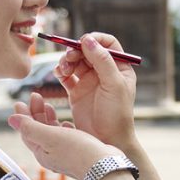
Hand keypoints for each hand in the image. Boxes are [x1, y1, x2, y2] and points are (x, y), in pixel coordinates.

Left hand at [8, 105, 120, 179]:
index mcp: (41, 152)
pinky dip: (61, 127)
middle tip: (35, 96)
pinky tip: (65, 123)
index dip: (23, 115)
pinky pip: (64, 137)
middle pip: (38, 131)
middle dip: (35, 113)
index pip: (26, 131)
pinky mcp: (77, 152)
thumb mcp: (50, 136)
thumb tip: (11, 119)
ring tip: (47, 105)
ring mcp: (64, 154)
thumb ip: (30, 127)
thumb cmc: (78, 151)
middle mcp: (50, 155)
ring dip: (47, 118)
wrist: (104, 167)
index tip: (20, 101)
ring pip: (51, 133)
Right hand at [55, 32, 137, 148]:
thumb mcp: (114, 85)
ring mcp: (90, 81)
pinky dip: (60, 72)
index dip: (95, 39)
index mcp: (119, 67)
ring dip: (66, 61)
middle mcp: (104, 72)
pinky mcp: (76, 91)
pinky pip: (66, 75)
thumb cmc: (117, 115)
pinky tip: (59, 74)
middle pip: (87, 50)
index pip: (108, 43)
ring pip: (75, 61)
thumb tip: (88, 40)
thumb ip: (102, 61)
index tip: (83, 42)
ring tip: (64, 70)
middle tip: (69, 57)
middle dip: (76, 50)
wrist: (107, 140)